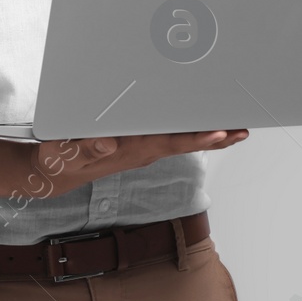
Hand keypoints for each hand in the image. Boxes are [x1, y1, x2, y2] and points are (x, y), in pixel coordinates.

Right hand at [28, 130, 249, 198]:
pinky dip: (193, 133)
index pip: (170, 142)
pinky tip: (208, 128)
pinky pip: (172, 139)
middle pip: (186, 142)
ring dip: (210, 136)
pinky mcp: (141, 146)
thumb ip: (87, 147)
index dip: (196, 138)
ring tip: (237, 130)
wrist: (58, 171)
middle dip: (216, 137)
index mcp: (132, 149)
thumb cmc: (63, 158)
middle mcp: (144, 151)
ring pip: (183, 141)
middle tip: (243, 130)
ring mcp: (145, 149)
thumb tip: (107, 142)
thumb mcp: (67, 152)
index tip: (219, 133)